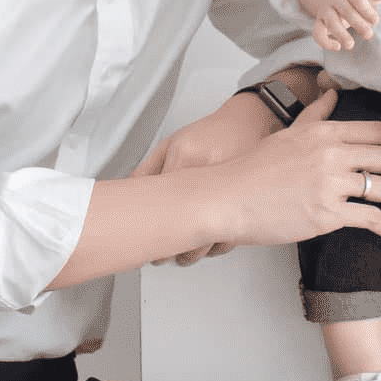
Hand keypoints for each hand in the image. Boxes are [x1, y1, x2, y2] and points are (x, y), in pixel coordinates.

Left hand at [131, 92, 279, 264]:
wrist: (251, 124)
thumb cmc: (211, 134)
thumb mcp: (172, 143)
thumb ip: (147, 169)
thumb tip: (129, 193)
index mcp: (185, 159)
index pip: (160, 204)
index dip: (150, 229)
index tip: (144, 241)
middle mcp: (209, 175)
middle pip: (184, 228)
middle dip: (169, 250)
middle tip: (160, 256)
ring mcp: (231, 192)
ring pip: (208, 239)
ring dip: (192, 253)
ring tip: (182, 255)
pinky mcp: (246, 205)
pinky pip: (229, 237)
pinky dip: (214, 247)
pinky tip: (205, 243)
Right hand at [215, 90, 380, 245]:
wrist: (226, 197)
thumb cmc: (253, 170)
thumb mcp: (288, 133)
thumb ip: (315, 115)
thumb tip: (332, 94)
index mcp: (325, 132)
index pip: (380, 132)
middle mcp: (332, 153)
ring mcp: (330, 183)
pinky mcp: (326, 214)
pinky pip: (371, 218)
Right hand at [312, 0, 380, 53]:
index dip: (366, 10)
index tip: (376, 21)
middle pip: (345, 10)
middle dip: (358, 24)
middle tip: (369, 35)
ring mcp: (325, 9)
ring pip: (330, 22)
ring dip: (340, 34)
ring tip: (351, 45)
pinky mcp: (319, 22)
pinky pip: (317, 33)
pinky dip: (324, 42)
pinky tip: (338, 47)